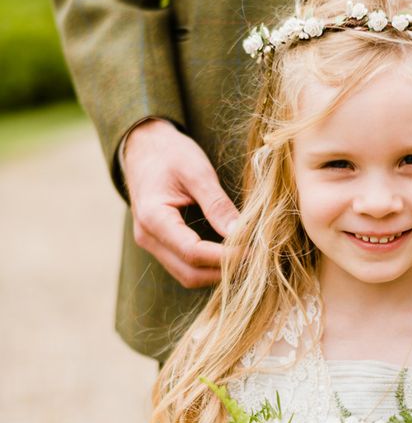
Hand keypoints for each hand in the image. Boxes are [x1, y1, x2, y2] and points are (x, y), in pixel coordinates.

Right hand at [123, 119, 238, 287]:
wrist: (144, 147)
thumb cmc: (170, 154)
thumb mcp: (197, 172)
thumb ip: (217, 204)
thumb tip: (240, 233)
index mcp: (153, 218)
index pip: (192, 252)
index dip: (225, 257)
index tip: (254, 251)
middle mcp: (148, 238)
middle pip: (189, 273)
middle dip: (224, 271)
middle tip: (257, 259)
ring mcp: (153, 244)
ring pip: (187, 275)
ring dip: (218, 273)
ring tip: (248, 258)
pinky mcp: (162, 244)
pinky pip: (186, 265)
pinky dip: (209, 266)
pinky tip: (232, 255)